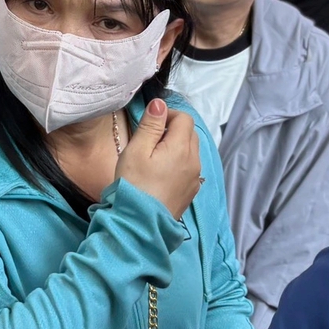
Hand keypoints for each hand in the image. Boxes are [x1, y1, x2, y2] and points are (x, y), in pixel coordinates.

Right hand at [114, 98, 201, 219]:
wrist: (140, 224)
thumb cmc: (134, 185)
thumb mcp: (137, 150)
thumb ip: (151, 125)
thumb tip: (160, 104)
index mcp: (182, 147)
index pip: (184, 118)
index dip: (168, 115)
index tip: (150, 123)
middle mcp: (195, 161)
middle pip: (190, 134)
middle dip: (173, 130)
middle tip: (150, 139)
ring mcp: (195, 178)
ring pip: (191, 151)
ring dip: (177, 147)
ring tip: (154, 157)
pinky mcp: (191, 192)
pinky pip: (190, 168)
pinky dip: (179, 163)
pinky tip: (161, 174)